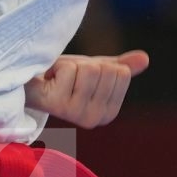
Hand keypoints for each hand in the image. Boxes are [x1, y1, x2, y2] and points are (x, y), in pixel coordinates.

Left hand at [25, 51, 149, 127]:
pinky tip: (49, 79)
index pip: (121, 73)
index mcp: (109, 112)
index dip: (101, 66)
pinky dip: (58, 66)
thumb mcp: (95, 70)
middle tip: (69, 76)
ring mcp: (77, 114)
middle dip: (86, 65)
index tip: (84, 76)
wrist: (30, 82)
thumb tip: (145, 58)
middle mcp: (96, 118)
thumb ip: (119, 67)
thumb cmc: (62, 78)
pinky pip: (71, 70)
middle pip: (106, 70)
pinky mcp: (59, 105)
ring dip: (72, 65)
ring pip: (90, 69)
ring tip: (59, 77)